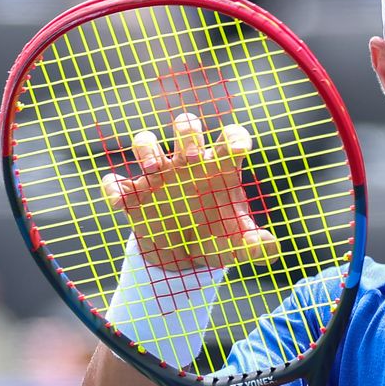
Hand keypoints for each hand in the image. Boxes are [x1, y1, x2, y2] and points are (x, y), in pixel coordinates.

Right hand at [101, 112, 278, 270]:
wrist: (184, 258)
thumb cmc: (216, 238)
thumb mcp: (237, 245)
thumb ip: (256, 247)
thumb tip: (271, 249)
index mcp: (219, 168)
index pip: (229, 137)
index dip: (235, 136)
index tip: (240, 148)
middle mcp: (187, 164)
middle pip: (186, 127)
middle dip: (187, 135)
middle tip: (189, 157)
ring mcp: (158, 176)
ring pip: (145, 141)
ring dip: (146, 148)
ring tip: (153, 169)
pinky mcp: (133, 196)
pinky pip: (115, 182)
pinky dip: (113, 188)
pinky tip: (118, 201)